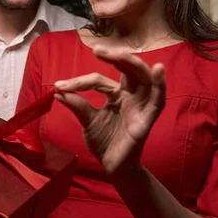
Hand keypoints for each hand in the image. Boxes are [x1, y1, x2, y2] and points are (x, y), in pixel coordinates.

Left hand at [54, 47, 165, 176]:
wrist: (113, 167)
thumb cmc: (104, 142)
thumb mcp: (87, 120)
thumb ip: (76, 105)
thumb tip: (57, 91)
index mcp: (116, 94)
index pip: (99, 80)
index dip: (79, 82)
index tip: (59, 86)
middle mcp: (130, 96)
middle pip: (129, 69)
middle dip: (115, 57)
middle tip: (97, 50)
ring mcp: (140, 106)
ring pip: (145, 78)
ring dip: (135, 64)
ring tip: (122, 54)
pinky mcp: (147, 119)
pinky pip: (158, 99)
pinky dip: (160, 84)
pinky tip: (157, 70)